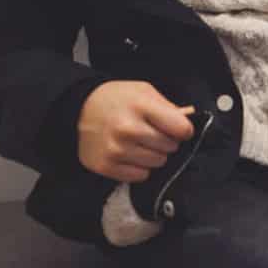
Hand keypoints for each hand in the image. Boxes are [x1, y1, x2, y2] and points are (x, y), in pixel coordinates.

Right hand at [76, 81, 195, 183]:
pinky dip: (139, 167)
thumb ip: (167, 107)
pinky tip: (129, 154)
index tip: (177, 128)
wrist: (78, 109)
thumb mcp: (142, 91)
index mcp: (140, 106)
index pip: (181, 128)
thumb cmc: (116, 99)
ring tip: (140, 143)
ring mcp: (116, 150)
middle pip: (170, 147)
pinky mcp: (106, 166)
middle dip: (166, 141)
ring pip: (157, 163)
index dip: (183, 129)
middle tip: (152, 133)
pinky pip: (140, 176)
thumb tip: (189, 121)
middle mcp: (127, 129)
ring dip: (153, 155)